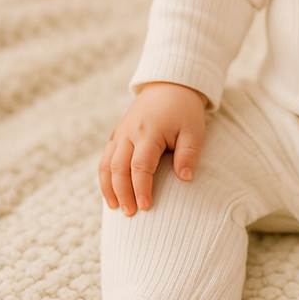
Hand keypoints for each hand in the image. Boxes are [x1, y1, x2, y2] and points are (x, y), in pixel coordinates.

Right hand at [98, 82, 207, 215]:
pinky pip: (106, 157)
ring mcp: (120, 132)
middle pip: (118, 168)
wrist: (170, 86)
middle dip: (122, 193)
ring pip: (107, 164)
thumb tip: (184, 178)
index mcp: (149, 131)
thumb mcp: (194, 130)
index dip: (141, 188)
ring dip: (108, 187)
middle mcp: (129, 132)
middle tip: (130, 214)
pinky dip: (105, 176)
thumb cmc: (185, 111)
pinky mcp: (117, 133)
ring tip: (115, 207)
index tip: (145, 207)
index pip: (140, 166)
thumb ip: (188, 154)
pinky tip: (111, 191)